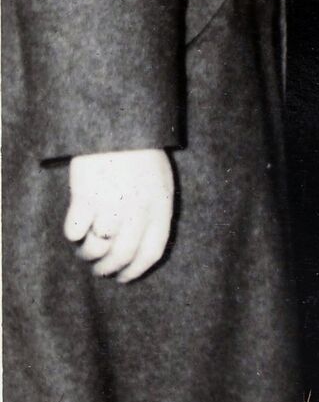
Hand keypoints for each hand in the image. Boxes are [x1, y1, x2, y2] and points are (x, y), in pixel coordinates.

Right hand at [63, 148, 175, 283]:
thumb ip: (156, 211)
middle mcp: (138, 210)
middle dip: (108, 269)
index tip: (123, 278)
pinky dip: (73, 236)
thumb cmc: (141, 152)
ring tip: (84, 252)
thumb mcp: (161, 181)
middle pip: (122, 256)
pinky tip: (75, 231)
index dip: (135, 271)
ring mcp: (111, 204)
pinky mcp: (85, 196)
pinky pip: (75, 232)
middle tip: (99, 271)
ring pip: (96, 248)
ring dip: (88, 255)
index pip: (150, 253)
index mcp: (160, 207)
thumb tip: (144, 245)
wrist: (119, 123)